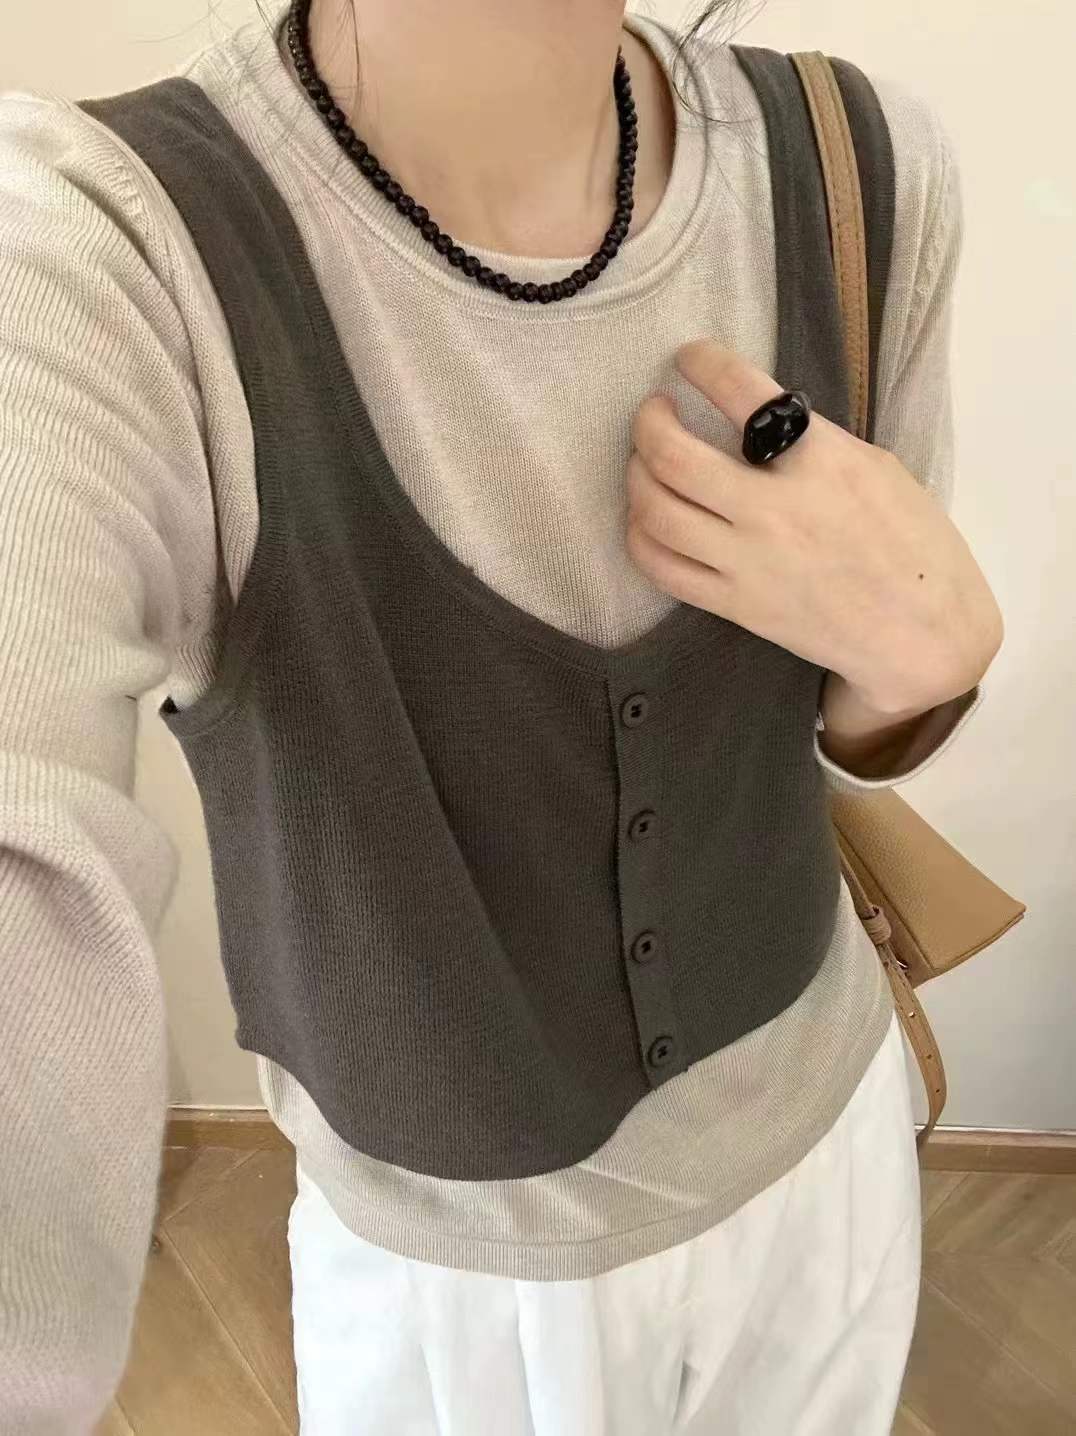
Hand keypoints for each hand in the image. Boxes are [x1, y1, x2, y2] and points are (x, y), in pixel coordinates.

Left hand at [626, 340, 1002, 716]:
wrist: (924, 635)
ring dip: (636, 476)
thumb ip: (814, 442)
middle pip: (673, 455)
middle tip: (653, 413)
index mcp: (822, 460)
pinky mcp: (735, 606)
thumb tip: (759, 423)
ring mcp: (749, 562)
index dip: (701, 362)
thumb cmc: (914, 545)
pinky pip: (661, 568)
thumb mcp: (877, 469)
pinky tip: (647, 519)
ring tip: (644, 463)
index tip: (688, 358)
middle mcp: (775, 509)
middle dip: (648, 422)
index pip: (741, 390)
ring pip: (656, 511)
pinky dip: (640, 536)